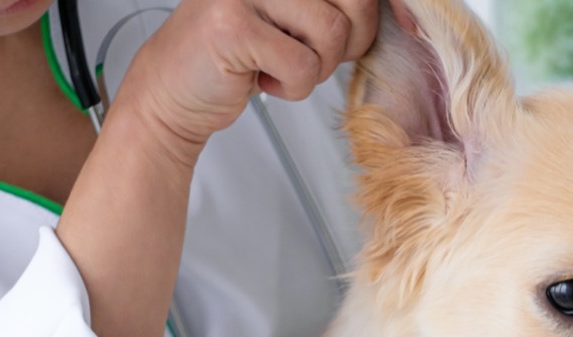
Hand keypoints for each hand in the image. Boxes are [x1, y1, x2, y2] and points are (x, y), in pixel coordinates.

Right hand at [113, 0, 379, 162]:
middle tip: (308, 56)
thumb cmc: (239, 57)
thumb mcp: (296, 21)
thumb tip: (399, 12)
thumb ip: (336, 8)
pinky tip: (260, 79)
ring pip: (331, 34)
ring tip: (279, 67)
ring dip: (315, 69)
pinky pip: (303, 66)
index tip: (379, 32)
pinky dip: (292, 88)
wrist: (173, 92)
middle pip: (354, 2)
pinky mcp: (232, 25)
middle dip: (344, 45)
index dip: (378, 14)